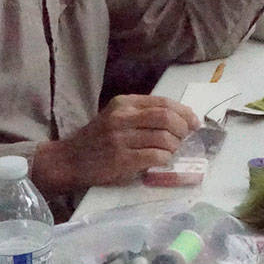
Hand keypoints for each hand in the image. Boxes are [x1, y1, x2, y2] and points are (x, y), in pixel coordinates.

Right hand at [31, 95, 199, 190]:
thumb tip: (180, 119)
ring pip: (163, 138)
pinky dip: (165, 159)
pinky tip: (163, 161)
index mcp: (124, 103)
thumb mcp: (116, 117)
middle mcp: (122, 118)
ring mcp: (120, 139)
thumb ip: (142, 115)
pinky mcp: (121, 159)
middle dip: (183, 128)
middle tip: (187, 138)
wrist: (69, 160)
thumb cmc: (97, 139)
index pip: (163, 102)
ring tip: (174, 151)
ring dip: (175, 146)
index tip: (194, 122)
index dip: (184, 112)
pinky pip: (155, 156)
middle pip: (166, 117)